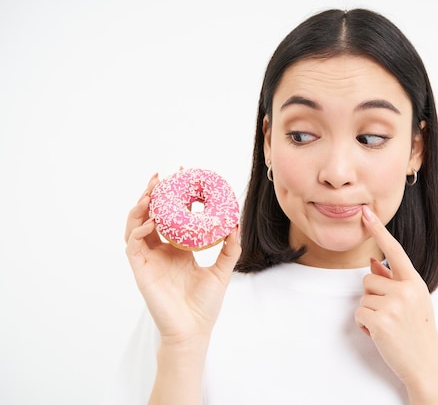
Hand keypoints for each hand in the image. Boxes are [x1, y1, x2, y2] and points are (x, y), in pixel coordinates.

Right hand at [124, 174, 240, 348]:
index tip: (183, 177)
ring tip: (150, 192)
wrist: (193, 330)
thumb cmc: (204, 305)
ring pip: (136, 226)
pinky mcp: (141, 270)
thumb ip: (228, 248)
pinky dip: (138, 231)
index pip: (171, 217)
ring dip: (140, 208)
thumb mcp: (221, 271)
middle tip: (161, 177)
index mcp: (177, 250)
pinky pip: (133, 246)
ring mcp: (149, 260)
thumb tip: (235, 224)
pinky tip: (150, 221)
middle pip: (150, 216)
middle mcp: (160, 252)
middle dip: (153, 195)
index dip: (174, 197)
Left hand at [355, 205, 437, 403]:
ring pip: (363, 296)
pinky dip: (364, 325)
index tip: (366, 214)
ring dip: (369, 311)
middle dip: (373, 296)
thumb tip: (373, 262)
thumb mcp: (413, 301)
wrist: (426, 365)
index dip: (379, 231)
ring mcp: (394, 305)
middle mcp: (406, 290)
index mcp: (415, 282)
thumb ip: (394, 280)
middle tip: (391, 316)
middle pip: (369, 278)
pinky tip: (380, 334)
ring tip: (388, 325)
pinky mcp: (380, 320)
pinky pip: (359, 313)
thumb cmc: (419, 332)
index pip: (395, 251)